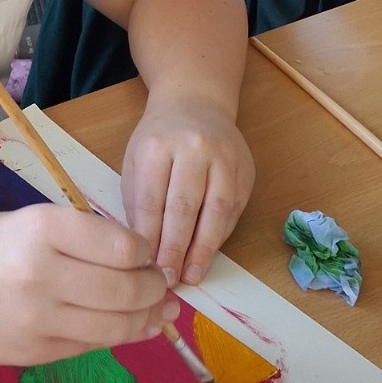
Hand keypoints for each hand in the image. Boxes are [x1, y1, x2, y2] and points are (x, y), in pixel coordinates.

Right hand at [0, 205, 178, 364]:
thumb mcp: (29, 221)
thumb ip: (82, 239)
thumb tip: (145, 263)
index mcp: (41, 229)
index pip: (122, 247)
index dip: (146, 253)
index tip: (145, 254)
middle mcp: (40, 274)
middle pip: (126, 290)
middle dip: (156, 288)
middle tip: (162, 284)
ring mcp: (37, 319)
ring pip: (116, 326)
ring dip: (147, 318)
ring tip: (157, 310)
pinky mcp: (34, 352)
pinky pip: (91, 346)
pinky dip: (117, 336)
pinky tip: (127, 327)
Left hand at [120, 97, 253, 287]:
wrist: (195, 102)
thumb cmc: (158, 140)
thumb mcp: (135, 163)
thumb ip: (138, 204)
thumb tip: (143, 252)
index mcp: (157, 147)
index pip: (153, 202)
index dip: (150, 240)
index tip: (145, 269)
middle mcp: (195, 149)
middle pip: (185, 208)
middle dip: (177, 249)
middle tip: (169, 279)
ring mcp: (225, 157)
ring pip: (217, 210)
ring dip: (204, 249)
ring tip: (193, 275)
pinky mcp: (246, 168)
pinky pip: (234, 209)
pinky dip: (220, 235)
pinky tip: (207, 254)